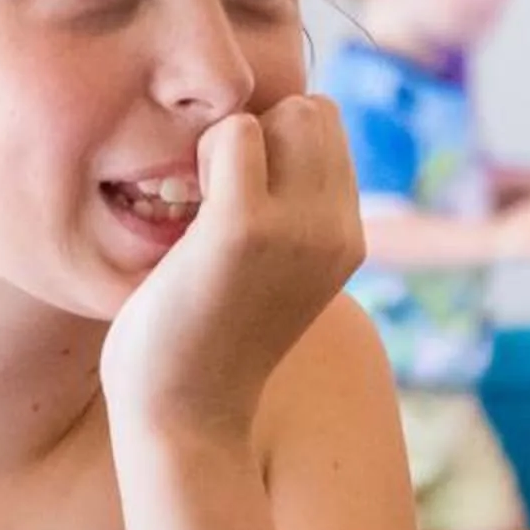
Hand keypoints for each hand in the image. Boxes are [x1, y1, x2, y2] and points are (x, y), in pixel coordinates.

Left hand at [101, 96, 363, 446]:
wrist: (183, 418)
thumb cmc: (204, 343)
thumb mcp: (268, 276)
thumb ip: (282, 218)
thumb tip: (259, 142)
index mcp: (345, 242)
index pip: (328, 131)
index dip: (276, 142)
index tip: (234, 193)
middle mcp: (335, 233)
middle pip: (312, 112)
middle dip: (260, 130)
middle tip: (214, 193)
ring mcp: (297, 230)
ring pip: (281, 114)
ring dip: (230, 141)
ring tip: (200, 204)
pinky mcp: (245, 229)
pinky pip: (236, 133)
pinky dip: (204, 155)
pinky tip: (183, 210)